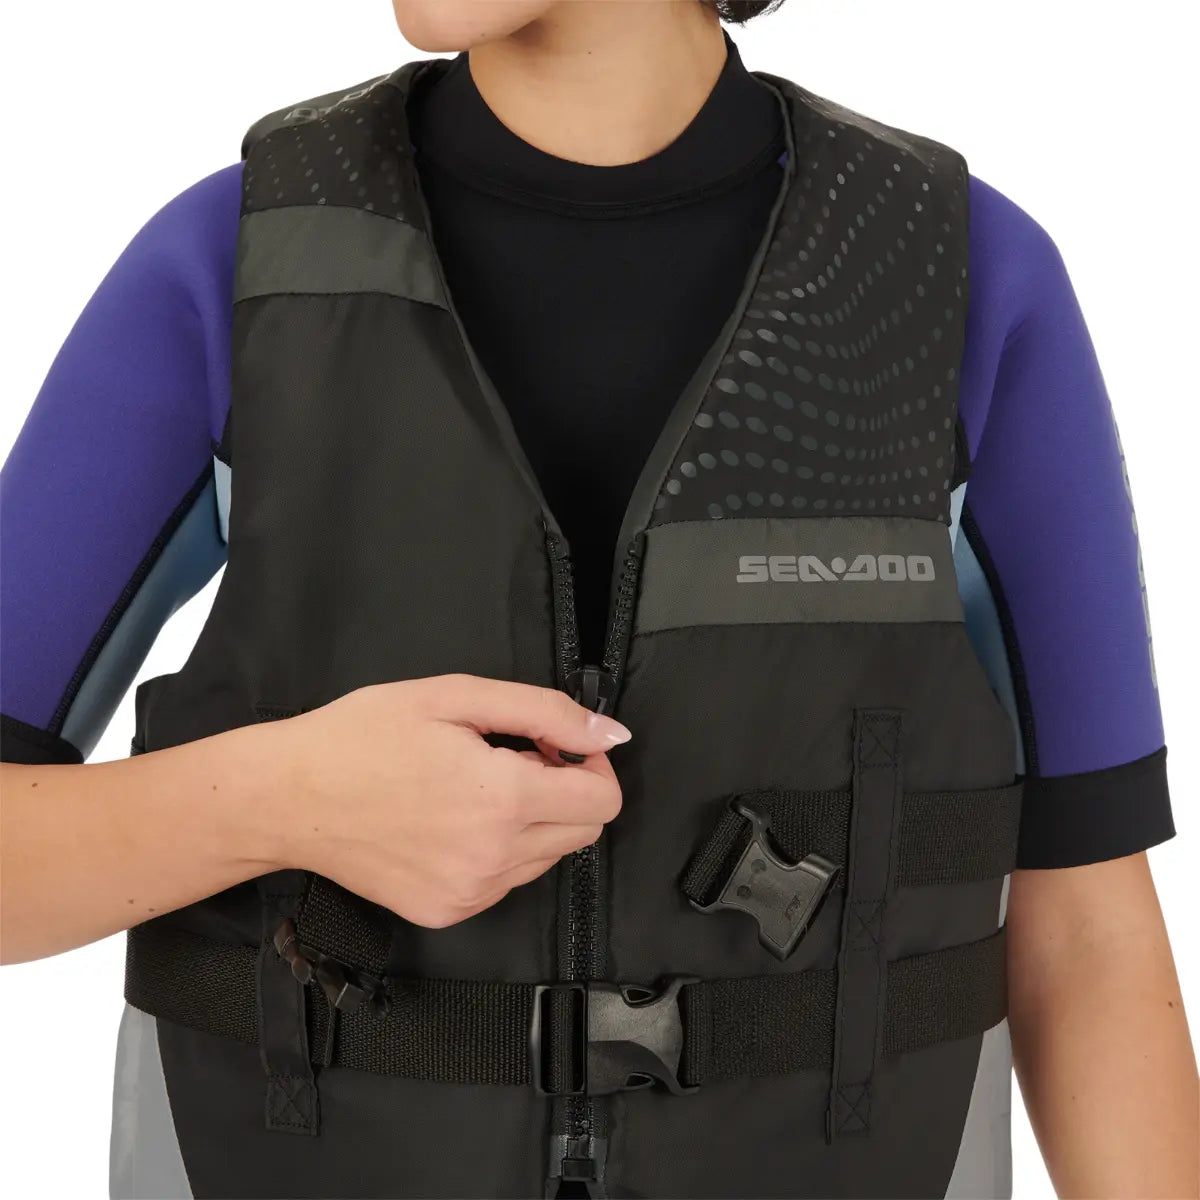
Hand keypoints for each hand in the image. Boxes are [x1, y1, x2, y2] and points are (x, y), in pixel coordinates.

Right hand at [269, 673, 630, 928]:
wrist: (288, 797)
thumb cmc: (362, 736)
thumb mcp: (455, 696)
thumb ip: (545, 712)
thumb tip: (610, 734)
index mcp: (504, 797)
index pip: (603, 800)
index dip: (591, 764)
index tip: (556, 746)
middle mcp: (495, 856)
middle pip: (585, 831)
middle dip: (567, 791)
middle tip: (513, 759)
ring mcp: (471, 892)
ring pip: (549, 858)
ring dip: (535, 821)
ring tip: (476, 789)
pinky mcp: (447, 911)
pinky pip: (506, 882)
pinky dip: (500, 851)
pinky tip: (454, 821)